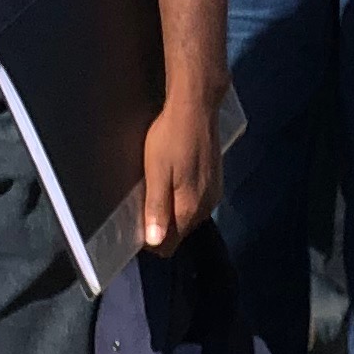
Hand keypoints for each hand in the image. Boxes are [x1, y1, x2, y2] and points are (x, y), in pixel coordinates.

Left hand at [139, 81, 221, 251]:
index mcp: (190, 208)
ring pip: (190, 218)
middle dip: (163, 228)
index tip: (137, 227)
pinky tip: (175, 182)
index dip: (151, 241)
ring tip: (157, 192)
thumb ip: (157, 208)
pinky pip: (198, 203)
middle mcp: (206, 206)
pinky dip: (185, 200)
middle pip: (181, 232)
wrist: (197, 108)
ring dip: (174, 213)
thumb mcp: (156, 172)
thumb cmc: (171, 138)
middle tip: (143, 206)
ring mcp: (214, 193)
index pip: (170, 244)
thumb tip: (155, 241)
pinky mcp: (216, 181)